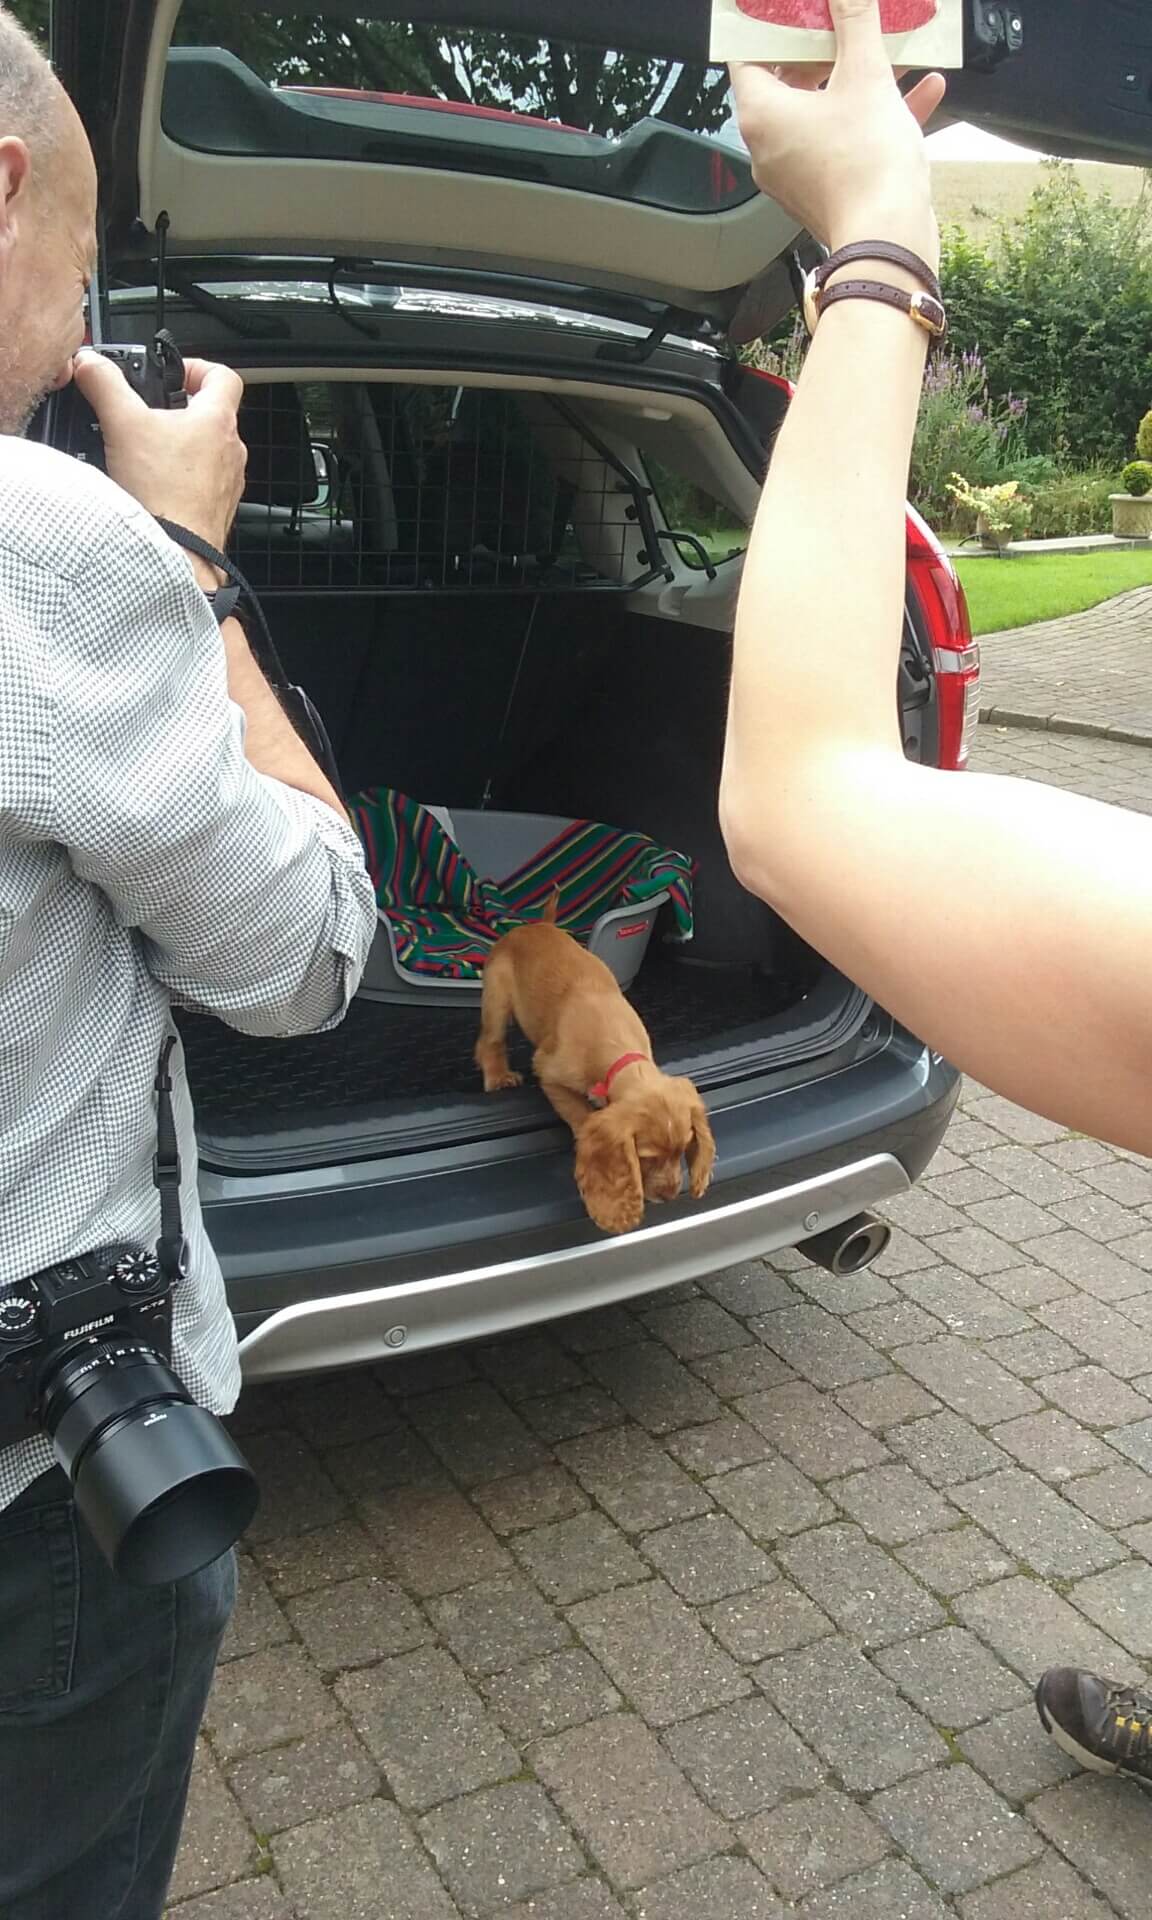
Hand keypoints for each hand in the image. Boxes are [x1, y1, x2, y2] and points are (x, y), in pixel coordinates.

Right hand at [71, 352, 246, 556]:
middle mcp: (232, 451)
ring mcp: (228, 482)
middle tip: (150, 415)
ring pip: (207, 451)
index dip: (198, 367)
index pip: (223, 376)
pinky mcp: (218, 509)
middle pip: (212, 414)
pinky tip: (156, 486)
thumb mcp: (123, 424)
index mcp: (218, 421)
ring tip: (148, 453)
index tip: (173, 375)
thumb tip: (91, 364)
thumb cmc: (163, 494)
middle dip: (180, 410)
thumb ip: (105, 384)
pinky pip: (203, 484)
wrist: (178, 553)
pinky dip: (182, 479)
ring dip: (181, 447)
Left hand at [730, 0, 946, 264]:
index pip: (748, 54)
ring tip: (889, 53)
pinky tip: (921, 91)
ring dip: (857, 80)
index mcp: (762, 115)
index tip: (797, 11)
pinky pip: (845, 142)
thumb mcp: (866, 74)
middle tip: (843, 27)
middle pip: (787, 82)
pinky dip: (874, 116)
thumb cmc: (867, 167)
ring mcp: (795, 173)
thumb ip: (854, 22)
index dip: (772, 26)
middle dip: (822, 50)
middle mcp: (768, 147)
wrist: (890, 241)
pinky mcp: (825, 191)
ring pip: (822, 112)